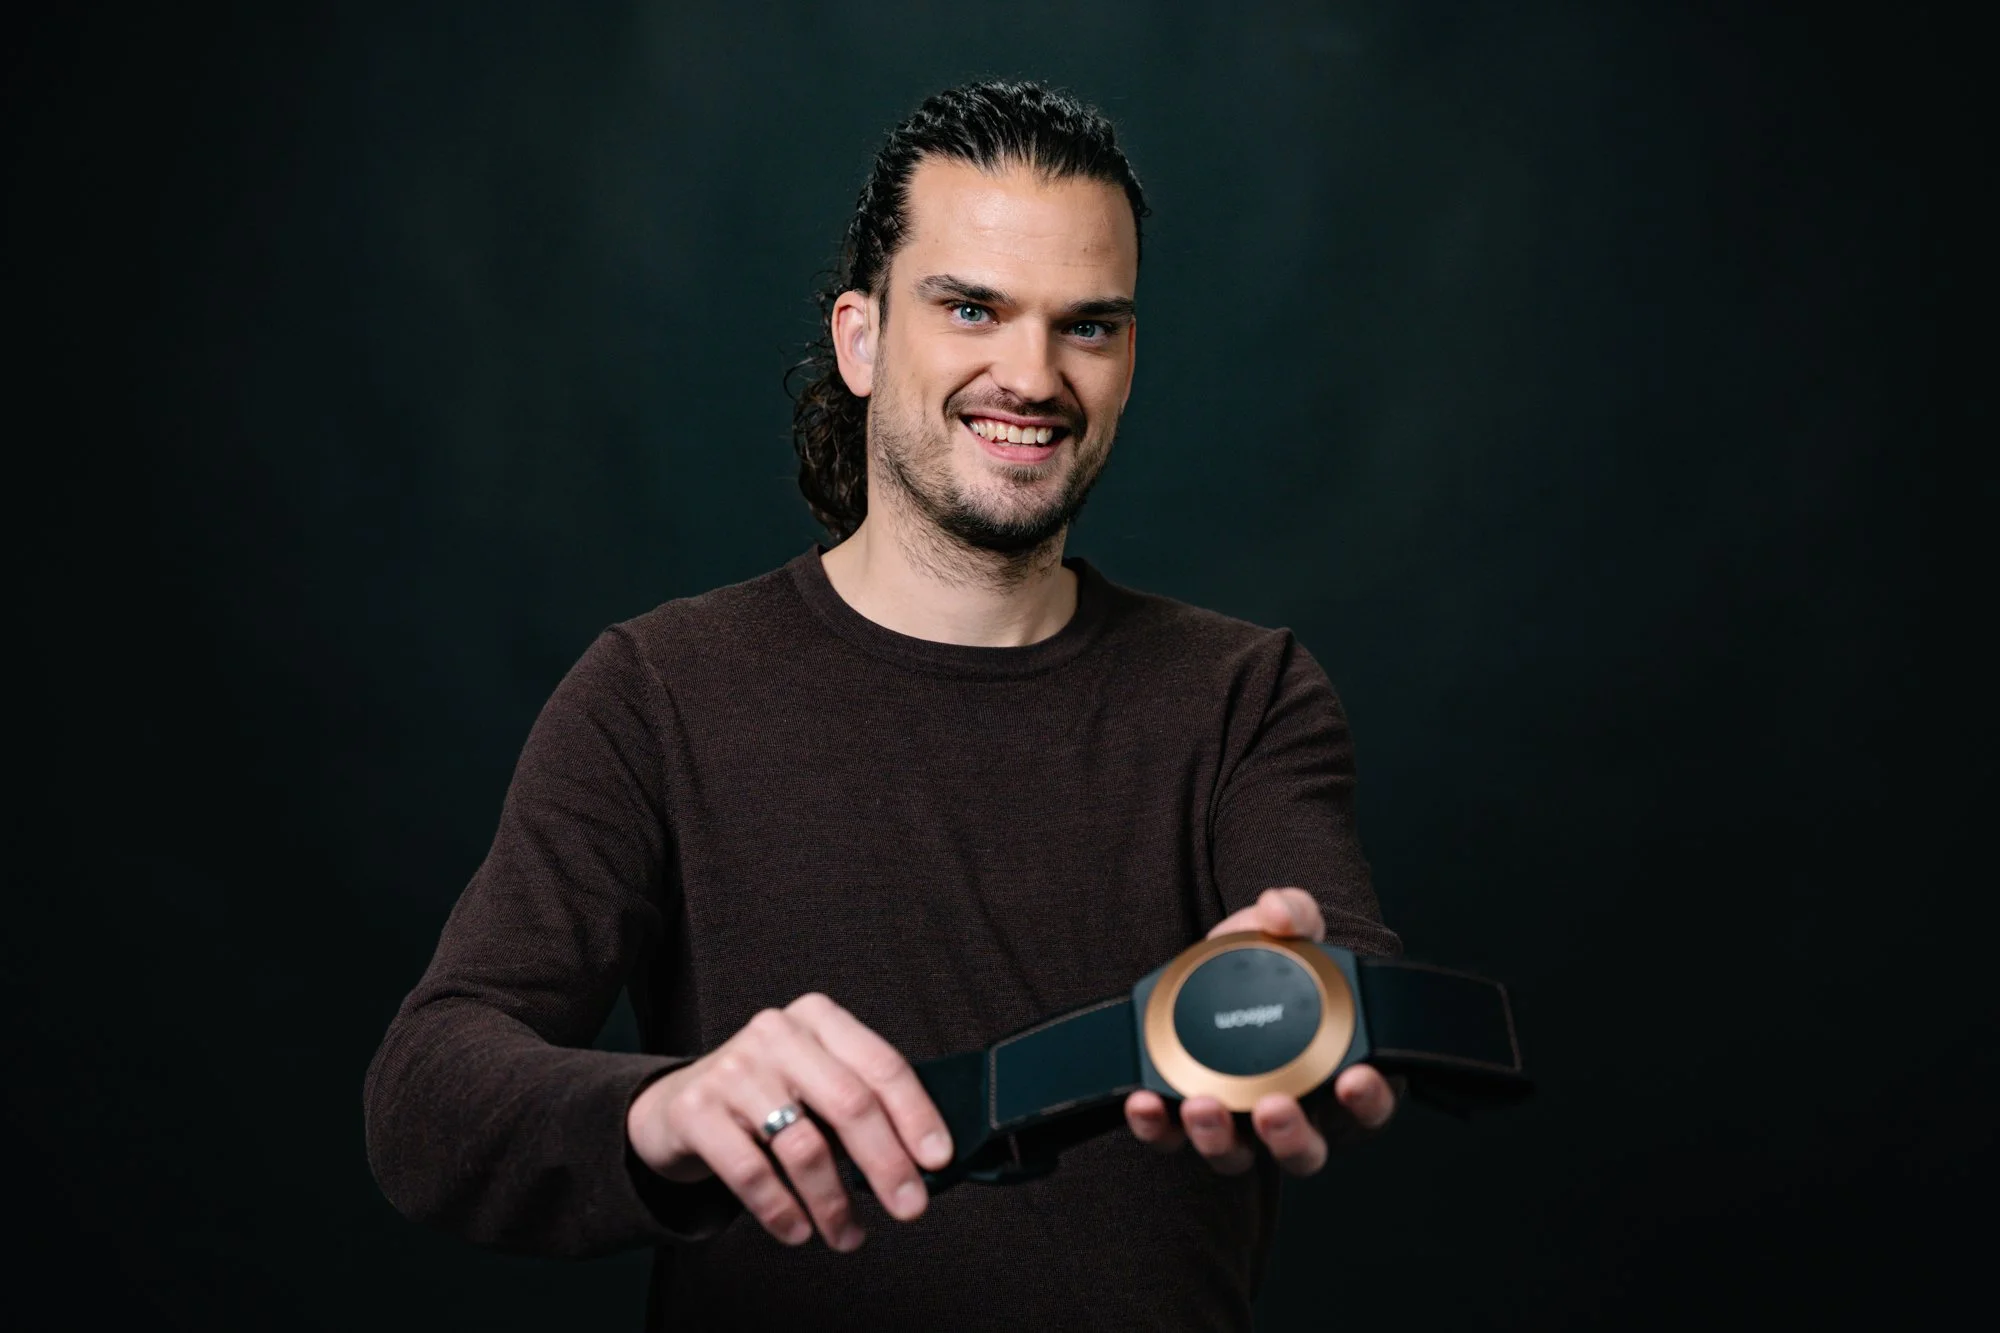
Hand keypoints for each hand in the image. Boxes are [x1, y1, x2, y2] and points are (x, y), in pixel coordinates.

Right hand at [625, 993, 953, 1250]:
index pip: (881, 1065)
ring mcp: (733, 1068)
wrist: (676, 1107)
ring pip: (804, 1145)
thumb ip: (861, 1107)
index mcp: (818, 1019)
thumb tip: (920, 1163)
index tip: (938, 1159)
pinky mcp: (695, 1109)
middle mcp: (777, 1033)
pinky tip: (797, 1231)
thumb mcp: (815, 1084)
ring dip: (833, 1203)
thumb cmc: (766, 1100)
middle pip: (850, 1104)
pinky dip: (782, 1211)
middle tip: (910, 1208)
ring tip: (847, 1235)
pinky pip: (751, 1172)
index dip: (916, 1115)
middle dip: (887, 1164)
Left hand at [1123, 887, 1397, 1175]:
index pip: (1369, 1104)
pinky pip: (1172, 1139)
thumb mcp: (1285, 930)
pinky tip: (1144, 1101)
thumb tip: (1278, 910)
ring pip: (1240, 1155)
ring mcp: (1240, 1125)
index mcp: (1338, 1074)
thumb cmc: (1266, 963)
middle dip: (1290, 1136)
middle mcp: (1296, 1113)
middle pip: (1305, 1149)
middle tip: (1274, 1107)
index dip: (1369, 1100)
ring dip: (1219, 1138)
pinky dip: (1158, 1127)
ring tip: (1201, 1105)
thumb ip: (1293, 914)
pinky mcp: (1188, 1123)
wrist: (1212, 970)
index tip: (1356, 1080)